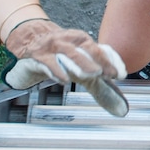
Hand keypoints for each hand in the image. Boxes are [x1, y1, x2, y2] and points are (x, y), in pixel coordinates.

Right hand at [2, 19, 128, 116]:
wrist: (28, 40)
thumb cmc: (59, 55)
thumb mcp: (82, 69)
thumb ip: (101, 88)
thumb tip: (122, 109)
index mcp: (83, 42)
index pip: (101, 48)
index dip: (112, 60)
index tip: (121, 74)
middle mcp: (70, 41)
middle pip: (87, 47)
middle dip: (100, 60)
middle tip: (110, 73)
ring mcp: (53, 47)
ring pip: (68, 52)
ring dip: (82, 62)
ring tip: (93, 74)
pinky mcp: (37, 57)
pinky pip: (48, 62)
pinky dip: (56, 70)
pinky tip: (64, 80)